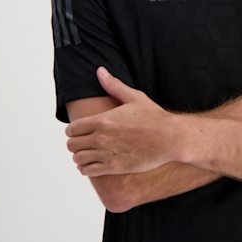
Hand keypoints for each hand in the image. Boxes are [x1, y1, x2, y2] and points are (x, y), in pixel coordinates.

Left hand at [65, 69, 180, 176]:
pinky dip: (85, 168)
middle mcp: (101, 138)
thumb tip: (100, 71)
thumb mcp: (134, 97)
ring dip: (79, 156)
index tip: (78, 131)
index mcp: (103, 120)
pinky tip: (91, 164)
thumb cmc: (154, 117)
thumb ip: (114, 85)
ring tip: (86, 154)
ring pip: (78, 159)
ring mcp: (107, 154)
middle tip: (82, 142)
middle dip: (74, 143)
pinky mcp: (114, 167)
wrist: (170, 138)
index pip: (71, 129)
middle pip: (71, 145)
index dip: (72, 130)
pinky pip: (88, 171)